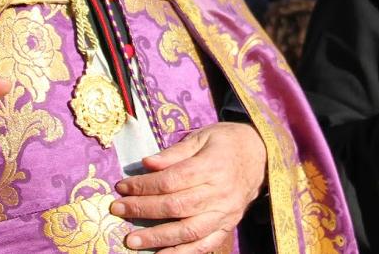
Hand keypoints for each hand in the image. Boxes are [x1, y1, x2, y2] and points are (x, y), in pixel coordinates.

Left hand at [111, 121, 266, 253]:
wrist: (261, 155)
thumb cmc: (226, 142)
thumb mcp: (201, 136)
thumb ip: (174, 153)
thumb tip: (146, 164)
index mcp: (212, 165)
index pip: (172, 180)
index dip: (145, 185)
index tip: (122, 187)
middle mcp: (220, 192)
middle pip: (176, 206)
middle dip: (143, 210)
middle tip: (117, 210)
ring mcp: (225, 212)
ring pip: (188, 230)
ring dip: (158, 238)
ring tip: (132, 241)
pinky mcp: (228, 225)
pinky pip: (205, 244)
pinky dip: (183, 253)